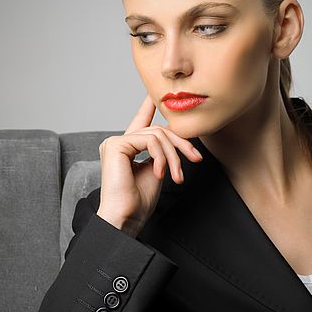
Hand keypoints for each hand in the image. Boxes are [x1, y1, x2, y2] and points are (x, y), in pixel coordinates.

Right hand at [96, 94, 202, 236]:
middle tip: (195, 159)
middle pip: (158, 130)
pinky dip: (161, 156)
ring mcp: (115, 142)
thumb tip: (173, 139)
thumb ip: (162, 153)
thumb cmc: (139, 202)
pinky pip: (149, 140)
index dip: (148, 106)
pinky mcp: (115, 145)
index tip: (154, 94)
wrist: (126, 217)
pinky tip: (160, 173)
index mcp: (127, 149)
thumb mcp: (157, 171)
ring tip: (176, 176)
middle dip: (181, 144)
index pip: (140, 122)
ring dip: (173, 155)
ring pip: (157, 134)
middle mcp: (119, 143)